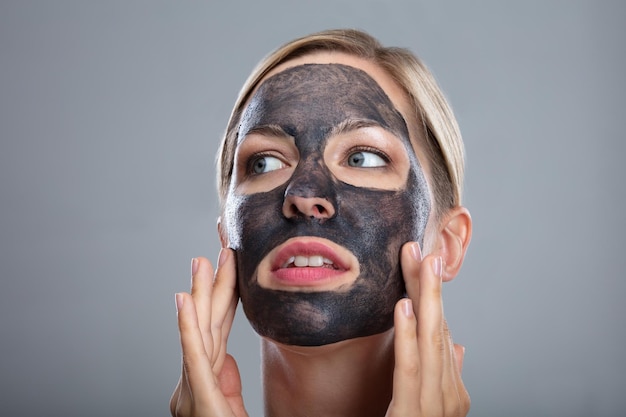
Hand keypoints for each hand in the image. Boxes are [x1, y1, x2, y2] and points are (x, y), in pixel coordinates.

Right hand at [170, 250, 248, 416]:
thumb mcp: (229, 405)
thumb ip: (227, 381)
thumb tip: (227, 358)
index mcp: (205, 381)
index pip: (217, 333)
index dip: (224, 299)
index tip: (230, 271)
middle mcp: (194, 381)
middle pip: (208, 326)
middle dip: (214, 287)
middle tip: (219, 253)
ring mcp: (191, 391)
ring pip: (199, 333)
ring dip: (200, 293)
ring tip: (201, 261)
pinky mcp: (198, 398)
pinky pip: (194, 357)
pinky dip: (187, 326)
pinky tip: (183, 299)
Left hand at [386, 242, 469, 416]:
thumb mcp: (428, 404)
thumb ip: (444, 374)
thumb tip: (458, 345)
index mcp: (452, 389)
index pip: (441, 334)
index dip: (431, 297)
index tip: (421, 263)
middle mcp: (450, 394)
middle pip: (438, 330)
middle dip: (429, 287)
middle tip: (420, 248)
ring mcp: (436, 406)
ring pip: (430, 342)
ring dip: (424, 299)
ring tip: (419, 263)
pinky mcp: (414, 415)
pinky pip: (411, 370)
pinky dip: (408, 336)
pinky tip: (403, 308)